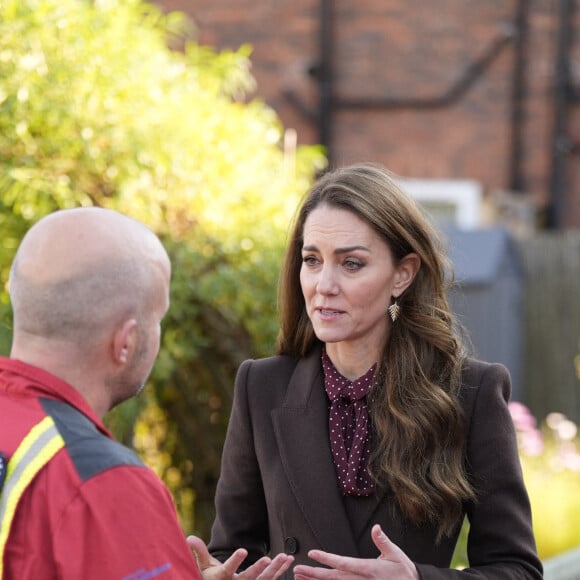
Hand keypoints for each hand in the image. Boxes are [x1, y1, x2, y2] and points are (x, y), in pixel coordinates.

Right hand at [187, 535, 293, 579]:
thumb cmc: (209, 578)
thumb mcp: (202, 567)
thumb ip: (199, 552)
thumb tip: (188, 538)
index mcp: (222, 578)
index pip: (228, 569)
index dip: (235, 561)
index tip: (243, 550)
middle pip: (249, 578)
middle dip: (259, 569)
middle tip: (268, 558)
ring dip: (275, 569)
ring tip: (285, 556)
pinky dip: (281, 571)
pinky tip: (289, 560)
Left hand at [293, 525, 418, 579]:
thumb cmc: (403, 571)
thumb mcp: (396, 554)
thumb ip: (383, 542)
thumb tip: (375, 528)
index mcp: (369, 568)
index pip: (344, 563)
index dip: (327, 558)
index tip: (312, 553)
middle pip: (334, 577)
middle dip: (314, 574)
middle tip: (297, 570)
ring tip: (300, 578)